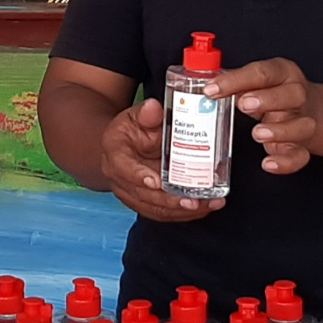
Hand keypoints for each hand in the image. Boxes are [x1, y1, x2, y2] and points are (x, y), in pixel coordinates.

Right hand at [100, 98, 225, 222]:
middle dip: (169, 200)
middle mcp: (119, 179)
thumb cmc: (131, 130)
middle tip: (193, 200)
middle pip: (143, 195)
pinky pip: (163, 213)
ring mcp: (131, 194)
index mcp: (114, 154)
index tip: (156, 181)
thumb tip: (154, 108)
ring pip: (155, 208)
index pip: (123, 167)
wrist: (123, 146)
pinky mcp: (144, 203)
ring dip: (181, 210)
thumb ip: (146, 114)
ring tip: (207, 205)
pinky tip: (204, 208)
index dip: (138, 176)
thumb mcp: (136, 115)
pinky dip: (184, 214)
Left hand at [208, 58, 317, 174]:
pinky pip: (299, 155)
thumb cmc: (269, 92)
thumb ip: (232, 82)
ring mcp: (301, 121)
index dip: (236, 80)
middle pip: (292, 95)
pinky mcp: (301, 146)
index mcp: (282, 73)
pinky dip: (285, 162)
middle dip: (267, 100)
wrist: (303, 109)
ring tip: (257, 133)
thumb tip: (202, 86)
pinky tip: (268, 163)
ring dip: (279, 130)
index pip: (262, 73)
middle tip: (243, 105)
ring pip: (302, 125)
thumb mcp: (253, 81)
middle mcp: (296, 96)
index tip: (212, 89)